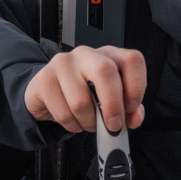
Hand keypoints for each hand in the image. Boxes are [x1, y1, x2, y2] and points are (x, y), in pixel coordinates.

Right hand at [25, 45, 146, 132]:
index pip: (132, 60)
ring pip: (81, 101)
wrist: (48, 92)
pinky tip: (73, 121)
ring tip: (89, 123)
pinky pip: (63, 112)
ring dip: (88, 122)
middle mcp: (87, 54)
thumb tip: (134, 119)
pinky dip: (72, 125)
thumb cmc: (84, 94)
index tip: (131, 108)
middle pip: (105, 71)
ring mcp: (63, 63)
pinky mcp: (44, 79)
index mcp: (109, 55)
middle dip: (112, 106)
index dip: (136, 86)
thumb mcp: (110, 100)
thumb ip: (128, 109)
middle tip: (113, 125)